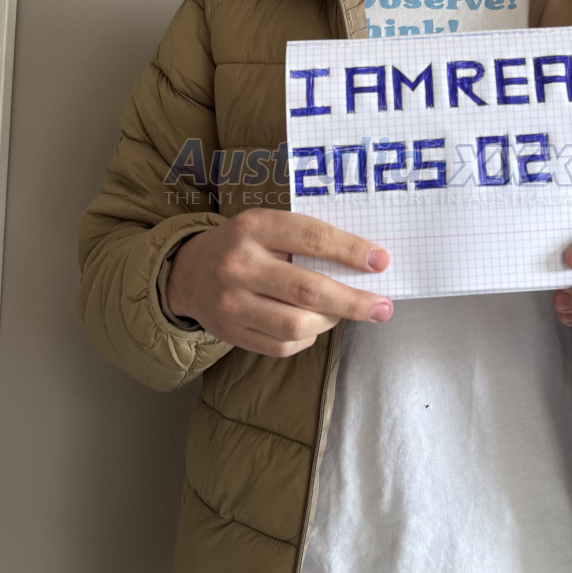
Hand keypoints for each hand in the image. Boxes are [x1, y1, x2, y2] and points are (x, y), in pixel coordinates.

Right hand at [164, 209, 392, 356]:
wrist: (188, 272)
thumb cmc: (245, 245)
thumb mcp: (268, 226)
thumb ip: (307, 240)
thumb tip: (364, 265)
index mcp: (255, 227)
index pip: (312, 238)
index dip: (351, 251)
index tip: (381, 262)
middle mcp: (240, 264)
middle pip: (308, 290)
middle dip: (354, 301)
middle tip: (382, 307)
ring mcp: (232, 302)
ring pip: (297, 325)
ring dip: (330, 321)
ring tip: (341, 313)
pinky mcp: (231, 333)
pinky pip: (283, 346)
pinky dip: (308, 339)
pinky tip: (313, 326)